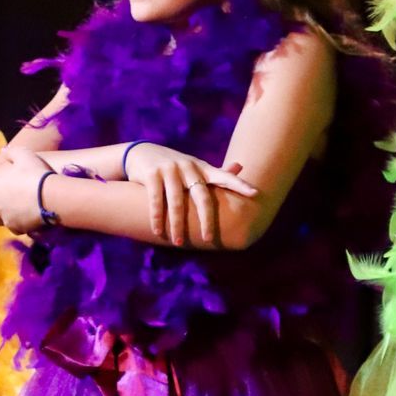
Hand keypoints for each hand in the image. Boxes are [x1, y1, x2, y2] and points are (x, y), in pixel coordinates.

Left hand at [0, 145, 52, 237]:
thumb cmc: (35, 173)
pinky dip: (24, 225)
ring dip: (10, 222)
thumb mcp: (24, 155)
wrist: (51, 196)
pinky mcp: (21, 228)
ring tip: (19, 219)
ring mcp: (8, 219)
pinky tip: (32, 221)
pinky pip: (21, 228)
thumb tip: (4, 151)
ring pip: (7, 223)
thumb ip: (12, 153)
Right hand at [122, 142, 258, 246]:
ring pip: (177, 202)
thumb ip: (216, 172)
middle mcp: (188, 167)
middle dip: (206, 220)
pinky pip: (156, 200)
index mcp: (202, 168)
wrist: (140, 153)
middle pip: (202, 197)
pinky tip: (158, 232)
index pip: (224, 177)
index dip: (240, 185)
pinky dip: (157, 218)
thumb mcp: (195, 167)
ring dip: (177, 225)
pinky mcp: (152, 174)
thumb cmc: (174, 166)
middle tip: (208, 239)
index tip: (255, 193)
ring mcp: (170, 169)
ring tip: (179, 243)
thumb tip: (240, 166)